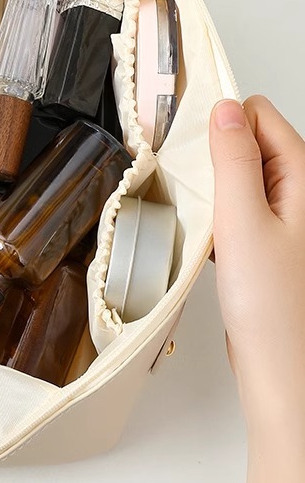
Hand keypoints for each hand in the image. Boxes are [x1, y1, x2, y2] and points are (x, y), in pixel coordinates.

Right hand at [210, 96, 304, 440]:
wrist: (283, 373)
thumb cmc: (274, 310)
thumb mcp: (243, 221)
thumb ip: (232, 159)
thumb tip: (223, 109)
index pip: (258, 115)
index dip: (221, 124)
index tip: (189, 143)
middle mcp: (302, 194)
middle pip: (250, 143)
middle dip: (215, 159)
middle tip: (196, 192)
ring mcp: (288, 220)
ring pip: (241, 178)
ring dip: (214, 192)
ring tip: (203, 221)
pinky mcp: (271, 246)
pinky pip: (239, 210)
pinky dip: (219, 219)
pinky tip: (209, 243)